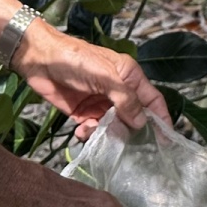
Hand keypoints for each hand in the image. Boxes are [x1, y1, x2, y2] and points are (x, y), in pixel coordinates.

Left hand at [16, 24, 171, 138]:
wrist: (40, 60)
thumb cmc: (76, 61)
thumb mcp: (106, 76)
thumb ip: (125, 99)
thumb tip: (142, 123)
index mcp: (129, 77)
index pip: (152, 100)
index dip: (161, 119)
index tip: (166, 141)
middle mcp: (118, 91)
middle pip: (133, 118)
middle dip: (129, 132)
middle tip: (124, 145)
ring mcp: (101, 103)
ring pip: (113, 128)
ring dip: (105, 134)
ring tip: (92, 130)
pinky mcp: (83, 113)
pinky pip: (94, 130)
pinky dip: (89, 134)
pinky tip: (80, 130)